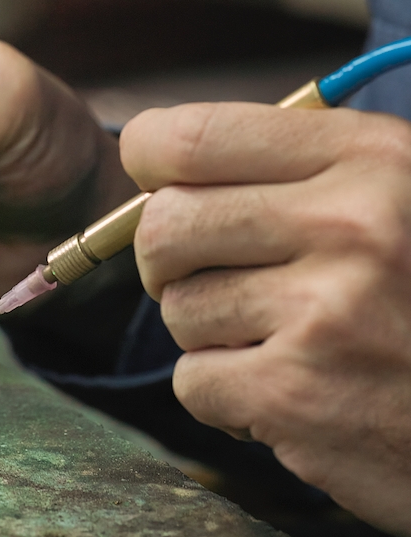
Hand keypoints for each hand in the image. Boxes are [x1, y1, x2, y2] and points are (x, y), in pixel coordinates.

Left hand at [122, 100, 410, 536]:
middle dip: (170, 257)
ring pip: (178, 309)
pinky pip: (194, 382)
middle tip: (210, 273)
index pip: (190, 138)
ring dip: (212, 330)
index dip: (151, 162)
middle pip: (164, 226)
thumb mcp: (404, 193)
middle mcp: (348, 225)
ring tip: (283, 337)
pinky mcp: (302, 399)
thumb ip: (302, 166)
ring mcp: (325, 315)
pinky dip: (228, 395)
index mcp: (369, 158)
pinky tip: (292, 389)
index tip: (161, 185)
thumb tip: (160, 156)